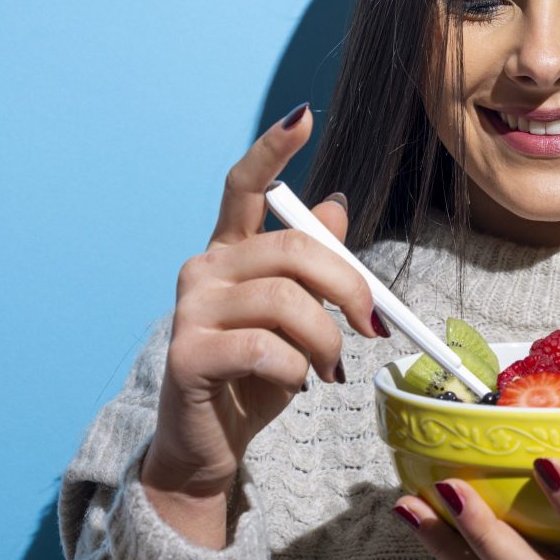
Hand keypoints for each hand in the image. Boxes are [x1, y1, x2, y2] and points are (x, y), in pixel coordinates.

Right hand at [141, 104, 386, 545]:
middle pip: (293, 249)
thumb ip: (311, 264)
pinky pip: (265, 349)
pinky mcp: (187, 354)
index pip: (246, 185)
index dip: (274, 148)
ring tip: (328, 369)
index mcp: (231, 250)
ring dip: (325, 341)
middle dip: (348, 287)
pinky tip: (292, 383)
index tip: (304, 115)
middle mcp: (204, 268)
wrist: (209, 443)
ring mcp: (190, 309)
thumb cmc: (255, 375)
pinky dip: (295, 370)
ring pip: (286, 302)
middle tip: (373, 326)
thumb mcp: (296, 316)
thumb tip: (335, 205)